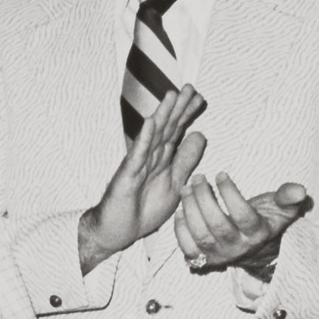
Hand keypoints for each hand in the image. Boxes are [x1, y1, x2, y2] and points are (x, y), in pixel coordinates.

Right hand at [78, 84, 210, 269]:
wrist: (118, 230)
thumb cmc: (143, 208)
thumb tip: (200, 136)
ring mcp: (137, 164)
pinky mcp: (127, 176)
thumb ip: (186, 161)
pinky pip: (138, 155)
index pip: (176, 132)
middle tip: (189, 88)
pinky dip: (145, 139)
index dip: (187, 115)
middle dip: (178, 108)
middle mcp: (150, 157)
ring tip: (171, 96)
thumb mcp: (174, 184)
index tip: (199, 98)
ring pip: (153, 136)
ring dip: (162, 116)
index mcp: (162, 159)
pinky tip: (151, 123)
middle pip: (167, 128)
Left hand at [174, 171, 312, 277]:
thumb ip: (290, 197)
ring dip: (190, 210)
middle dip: (204, 199)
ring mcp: (219, 257)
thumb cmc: (266, 219)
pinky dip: (180, 231)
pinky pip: (188, 250)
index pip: (242, 216)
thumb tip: (298, 190)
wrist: (254, 249)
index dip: (230, 194)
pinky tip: (179, 211)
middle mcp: (238, 249)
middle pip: (217, 225)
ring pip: (201, 236)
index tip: (221, 174)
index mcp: (257, 234)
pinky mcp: (204, 261)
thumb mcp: (282, 208)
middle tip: (198, 177)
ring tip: (186, 188)